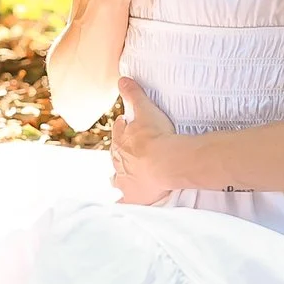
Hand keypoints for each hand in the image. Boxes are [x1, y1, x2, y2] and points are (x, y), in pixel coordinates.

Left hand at [109, 77, 179, 204]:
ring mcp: (125, 179)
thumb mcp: (145, 109)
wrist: (165, 162)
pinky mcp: (133, 195)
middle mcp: (119, 161)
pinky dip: (121, 203)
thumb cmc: (156, 136)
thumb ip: (133, 94)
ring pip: (117, 177)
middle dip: (122, 152)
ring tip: (120, 176)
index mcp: (121, 140)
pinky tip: (119, 205)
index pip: (120, 132)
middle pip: (118, 154)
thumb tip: (121, 78)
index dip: (124, 129)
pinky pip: (123, 202)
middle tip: (131, 151)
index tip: (127, 126)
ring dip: (119, 175)